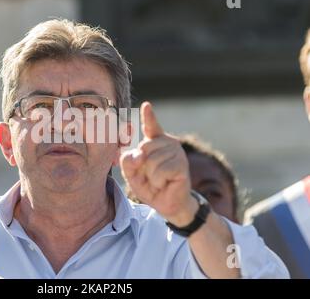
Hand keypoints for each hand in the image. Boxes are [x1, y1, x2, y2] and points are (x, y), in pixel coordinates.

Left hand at [120, 102, 197, 225]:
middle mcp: (167, 143)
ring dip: (151, 176)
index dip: (149, 116)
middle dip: (142, 167)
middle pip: (143, 148)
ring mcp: (177, 152)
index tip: (146, 106)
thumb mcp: (132, 174)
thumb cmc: (150, 186)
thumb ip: (128, 162)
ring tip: (159, 180)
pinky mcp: (182, 165)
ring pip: (151, 161)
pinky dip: (158, 181)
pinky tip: (166, 183)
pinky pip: (161, 171)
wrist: (167, 204)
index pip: (151, 126)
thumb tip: (139, 154)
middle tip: (151, 176)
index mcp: (154, 142)